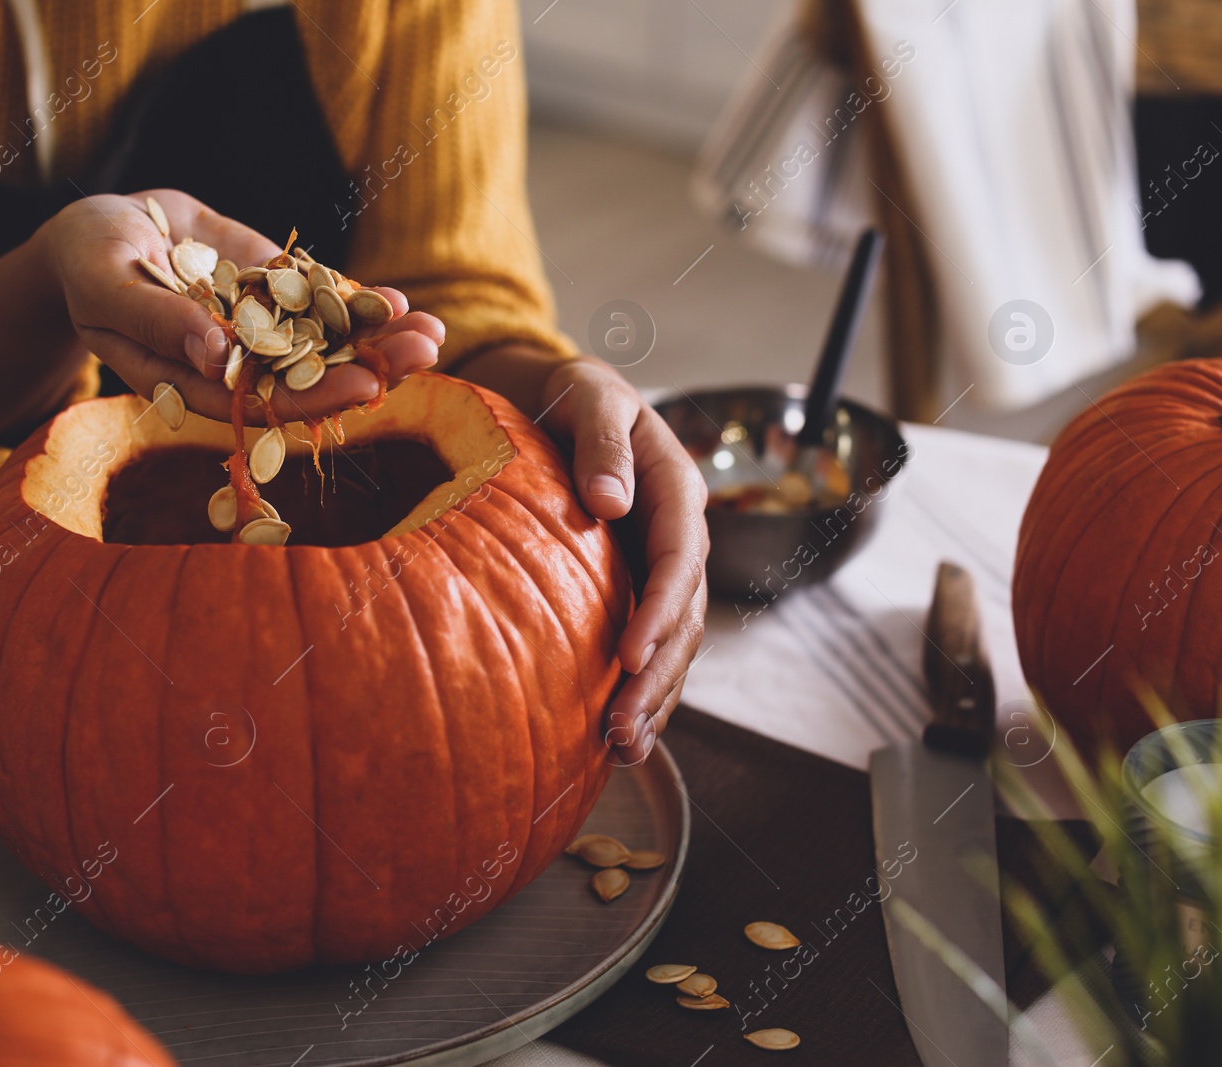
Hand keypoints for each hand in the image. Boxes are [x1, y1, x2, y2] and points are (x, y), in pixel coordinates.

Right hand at [41, 189, 442, 421]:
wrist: (104, 226)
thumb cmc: (90, 260)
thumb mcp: (109, 284)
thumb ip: (157, 321)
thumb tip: (215, 354)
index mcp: (191, 382)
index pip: (260, 402)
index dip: (311, 396)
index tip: (364, 385)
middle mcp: (234, 365)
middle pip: (306, 378)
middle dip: (368, 367)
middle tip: (423, 357)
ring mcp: (258, 330)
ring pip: (325, 343)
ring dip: (380, 341)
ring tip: (433, 332)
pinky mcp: (272, 293)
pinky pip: (321, 303)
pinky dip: (360, 303)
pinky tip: (402, 303)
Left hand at [457, 348, 708, 763]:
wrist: (565, 400)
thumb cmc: (575, 396)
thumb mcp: (590, 398)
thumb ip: (602, 444)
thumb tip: (609, 503)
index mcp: (676, 491)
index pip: (681, 559)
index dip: (662, 611)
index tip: (630, 656)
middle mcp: (679, 537)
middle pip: (685, 618)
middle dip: (659, 678)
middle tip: (622, 729)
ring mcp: (661, 568)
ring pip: (674, 644)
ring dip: (654, 699)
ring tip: (622, 749)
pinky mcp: (636, 590)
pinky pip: (649, 646)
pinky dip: (640, 691)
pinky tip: (618, 737)